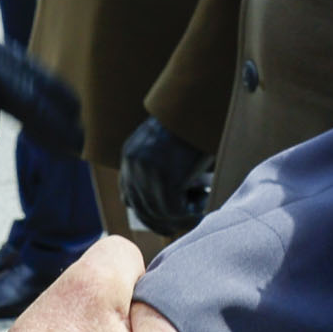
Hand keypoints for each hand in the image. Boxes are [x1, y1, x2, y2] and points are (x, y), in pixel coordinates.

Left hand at [119, 117, 213, 236]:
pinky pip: (176, 211)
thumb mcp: (165, 141)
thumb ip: (160, 164)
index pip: (128, 194)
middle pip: (141, 208)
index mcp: (130, 155)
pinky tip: (204, 203)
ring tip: (199, 208)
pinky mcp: (166, 181)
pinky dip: (190, 213)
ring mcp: (148, 175)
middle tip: (178, 225)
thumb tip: (173, 191)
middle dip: (159, 222)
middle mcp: (133, 166)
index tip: (161, 217)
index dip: (144, 209)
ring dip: (179, 217)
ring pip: (160, 213)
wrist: (197, 106)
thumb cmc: (188, 120)